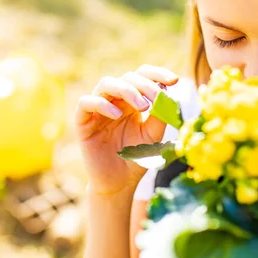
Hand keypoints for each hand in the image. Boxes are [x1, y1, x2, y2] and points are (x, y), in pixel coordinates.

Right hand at [75, 65, 178, 195]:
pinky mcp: (83, 121)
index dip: (157, 74)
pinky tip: (117, 115)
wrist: (120, 183)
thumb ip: (160, 114)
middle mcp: (115, 100)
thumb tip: (168, 93)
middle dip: (145, 85)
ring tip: (142, 106)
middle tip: (157, 98)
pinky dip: (102, 104)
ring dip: (127, 90)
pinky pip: (86, 102)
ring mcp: (98, 109)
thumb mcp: (154, 135)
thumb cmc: (137, 158)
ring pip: (107, 83)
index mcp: (132, 100)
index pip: (142, 76)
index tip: (174, 80)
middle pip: (127, 77)